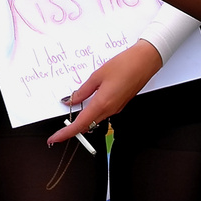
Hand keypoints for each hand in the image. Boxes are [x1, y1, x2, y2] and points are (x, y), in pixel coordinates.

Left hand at [46, 40, 161, 143]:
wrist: (145, 62)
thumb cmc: (124, 65)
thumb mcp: (98, 75)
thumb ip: (83, 90)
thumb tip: (70, 100)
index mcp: (102, 103)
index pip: (80, 124)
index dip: (66, 133)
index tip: (54, 138)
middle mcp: (110, 110)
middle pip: (87, 125)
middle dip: (73, 128)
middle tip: (59, 127)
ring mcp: (116, 108)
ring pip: (95, 119)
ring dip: (83, 119)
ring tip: (71, 109)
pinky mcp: (120, 104)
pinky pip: (103, 112)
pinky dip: (92, 111)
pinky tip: (87, 101)